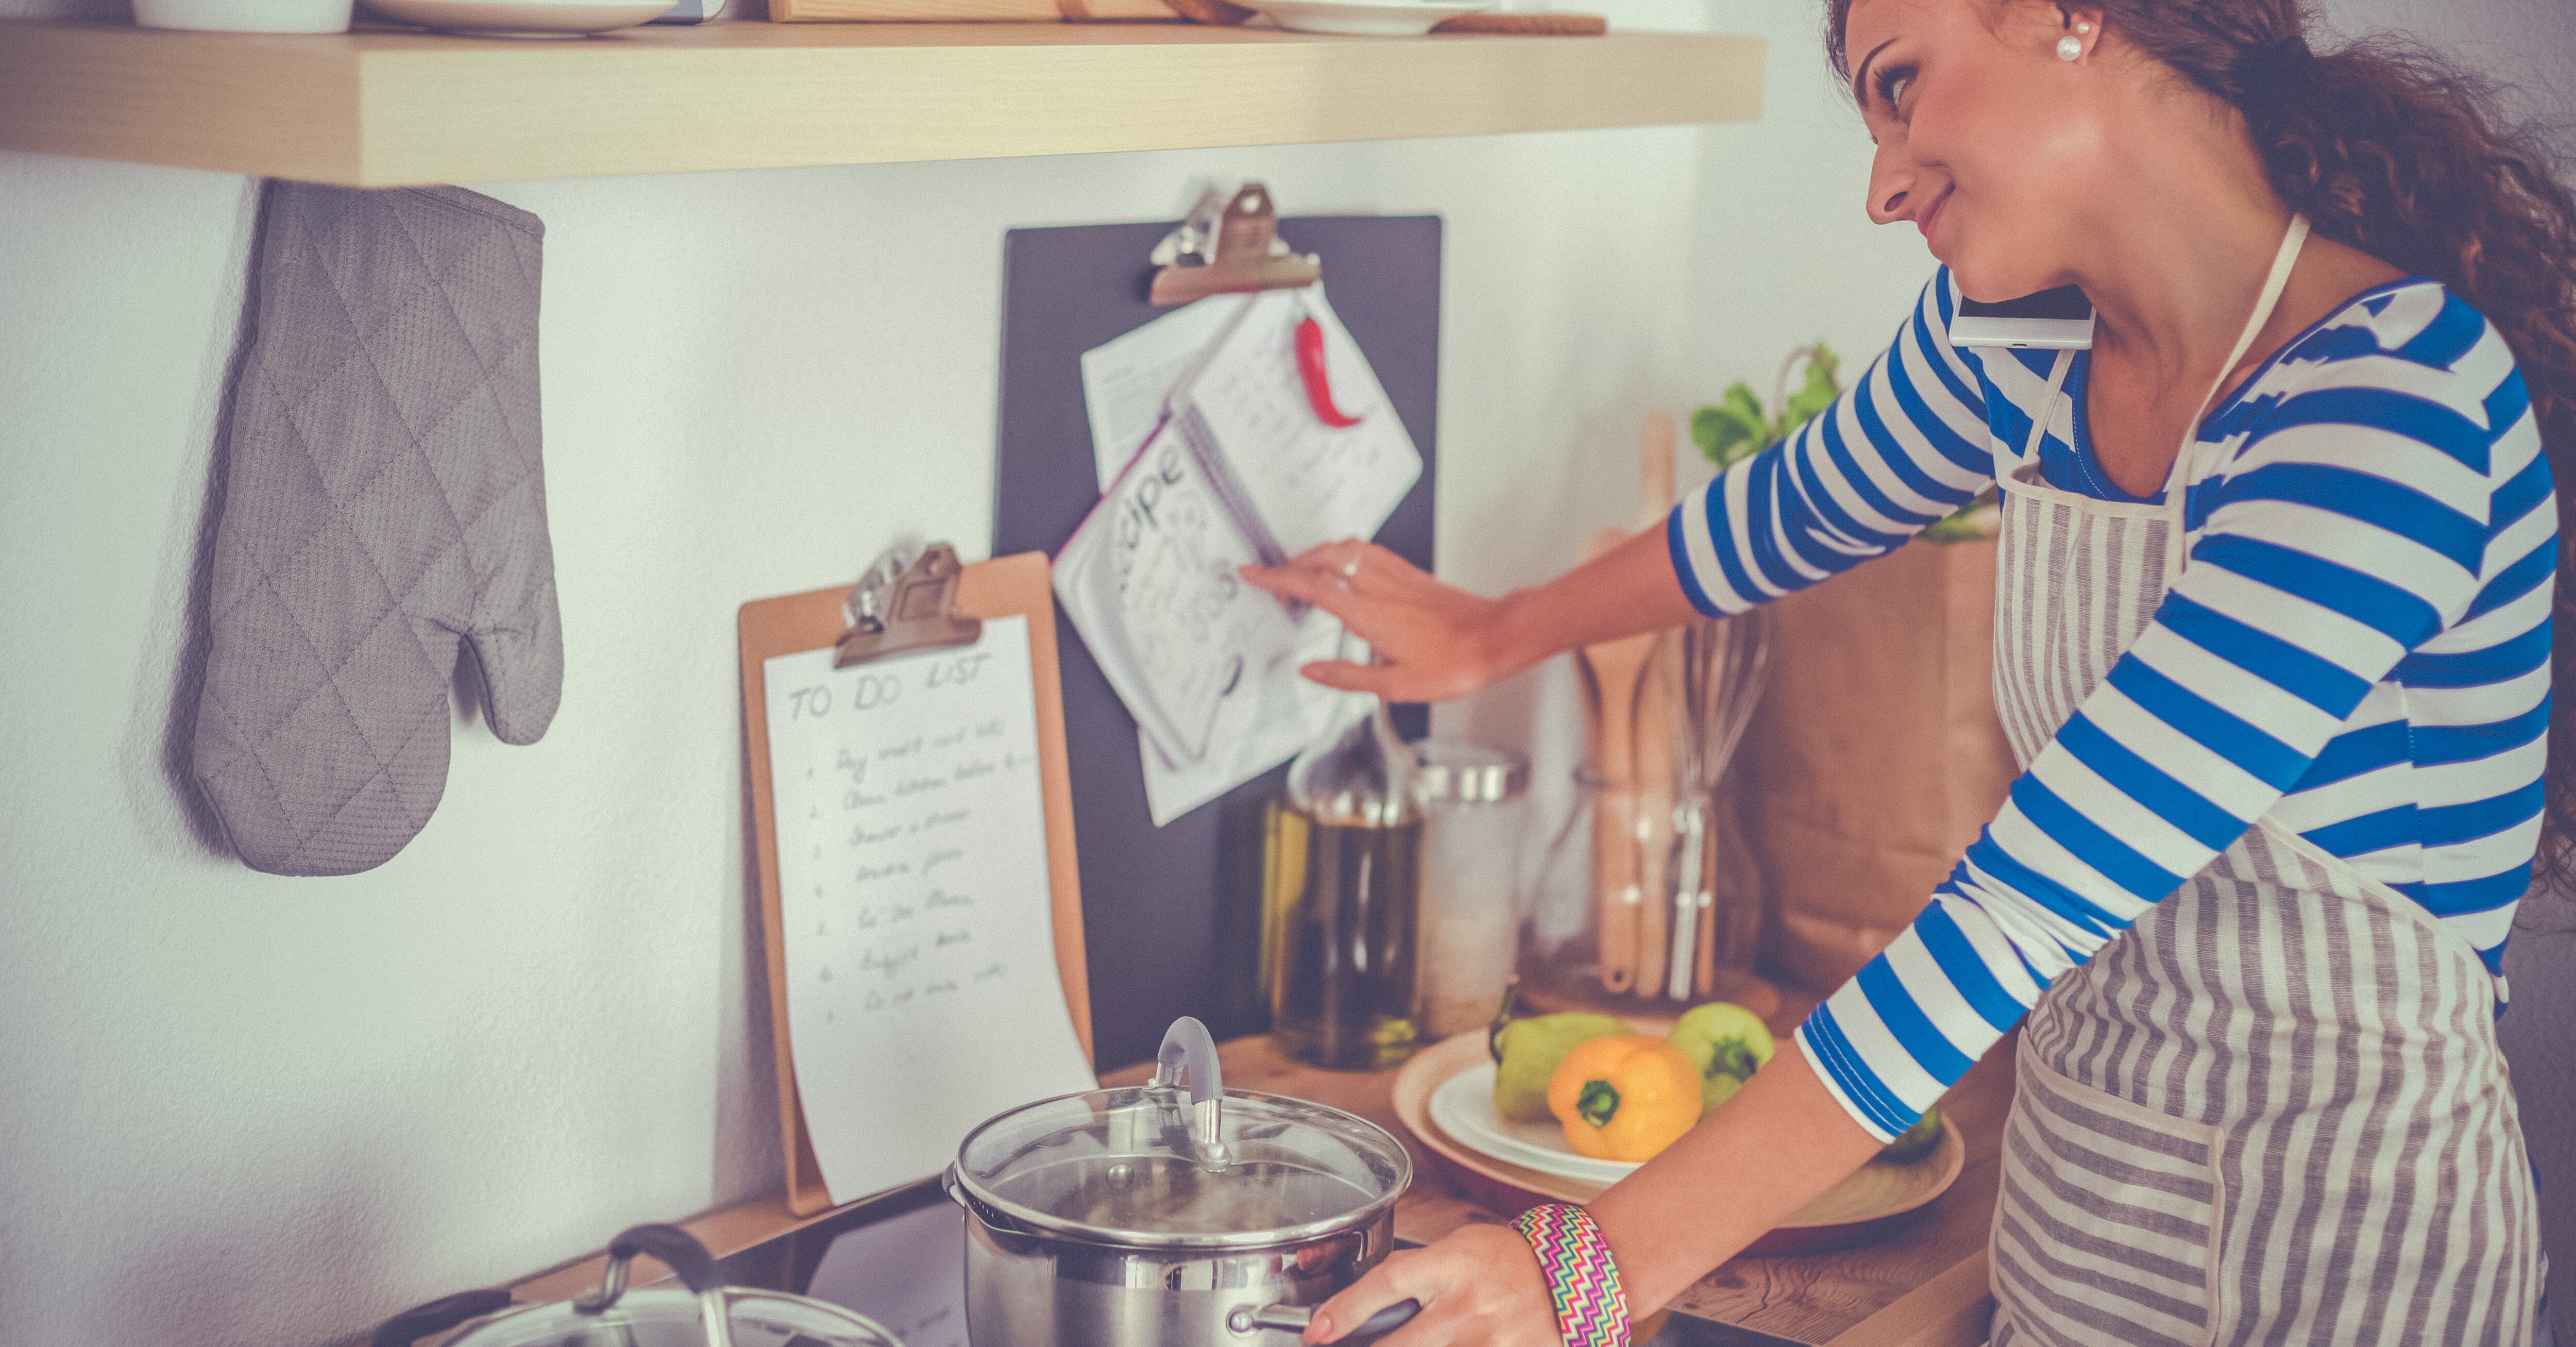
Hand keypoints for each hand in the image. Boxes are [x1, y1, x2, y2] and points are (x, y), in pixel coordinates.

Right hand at [1240, 541, 1514, 702]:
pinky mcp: (1410, 573)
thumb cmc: (1455, 663)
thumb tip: (1311, 670)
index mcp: (1369, 613)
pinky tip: (1344, 568)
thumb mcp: (1395, 686)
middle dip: (1291, 565)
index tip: (1253, 573)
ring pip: (1344, 549)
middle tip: (1275, 582)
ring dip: (1316, 556)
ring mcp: (1396, 575)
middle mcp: (1380, 586)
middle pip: (1322, 558)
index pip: (1311, 586)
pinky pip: (1367, 551)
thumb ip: (1346, 676)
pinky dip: (1343, 554)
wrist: (1495, 639)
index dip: (1276, 578)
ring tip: (1303, 575)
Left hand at [1305, 1223, 1558, 1345]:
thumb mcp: (1456, 1248)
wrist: (1573, 1274)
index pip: (1387, 1283)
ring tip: (1411, 1342)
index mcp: (1453, 1265)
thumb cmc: (1506, 1258)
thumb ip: (1414, 1273)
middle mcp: (1469, 1307)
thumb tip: (1360, 1306)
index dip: (1346, 1308)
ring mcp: (1492, 1342)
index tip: (1316, 1331)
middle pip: (1399, 1345)